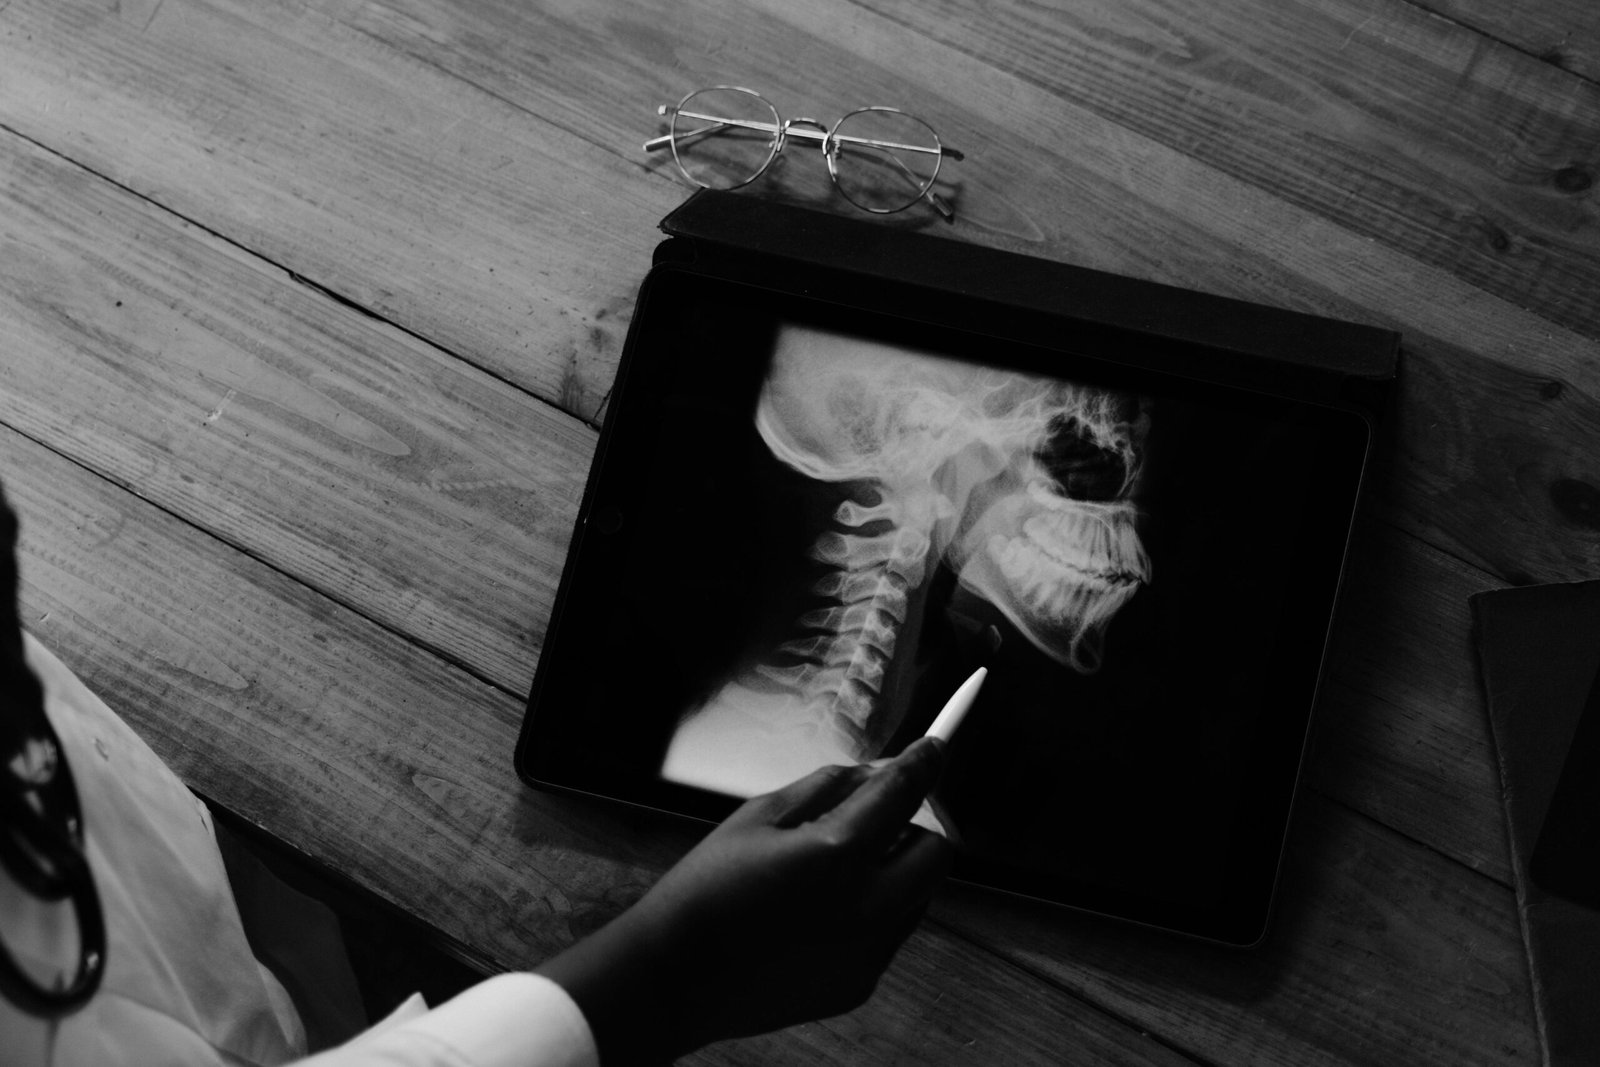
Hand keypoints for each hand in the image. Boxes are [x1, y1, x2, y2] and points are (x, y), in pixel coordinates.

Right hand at [537, 737, 952, 1063]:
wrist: (675, 979)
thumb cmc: (705, 892)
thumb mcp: (758, 816)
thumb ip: (826, 789)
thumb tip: (873, 773)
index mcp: (836, 852)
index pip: (903, 793)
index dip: (924, 763)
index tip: (934, 749)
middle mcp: (866, 905)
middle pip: (936, 851)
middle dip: (916, 827)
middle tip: (876, 821)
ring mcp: (868, 951)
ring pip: (918, 895)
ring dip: (896, 871)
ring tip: (832, 873)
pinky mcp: (860, 983)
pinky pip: (890, 933)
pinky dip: (873, 913)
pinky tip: (818, 914)